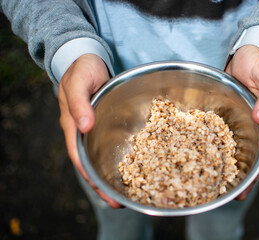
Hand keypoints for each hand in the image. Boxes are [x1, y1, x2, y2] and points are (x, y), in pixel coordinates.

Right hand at [58, 53, 121, 207]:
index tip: (102, 191)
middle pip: (92, 164)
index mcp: (73, 125)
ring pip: (103, 157)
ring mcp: (97, 130)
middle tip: (118, 203)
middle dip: (102, 184)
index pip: (79, 156)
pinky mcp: (108, 124)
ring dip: (113, 175)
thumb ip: (80, 103)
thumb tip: (85, 126)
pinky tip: (136, 166)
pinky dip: (123, 157)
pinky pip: (114, 144)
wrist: (90, 61)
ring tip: (130, 192)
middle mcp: (84, 132)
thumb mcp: (79, 82)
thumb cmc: (82, 70)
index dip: (89, 176)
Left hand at [225, 45, 258, 199]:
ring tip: (214, 185)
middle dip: (243, 176)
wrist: (242, 51)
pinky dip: (214, 148)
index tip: (248, 185)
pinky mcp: (224, 116)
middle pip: (251, 155)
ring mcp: (239, 122)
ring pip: (235, 149)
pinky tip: (202, 158)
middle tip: (231, 196)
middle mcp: (254, 125)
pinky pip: (219, 134)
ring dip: (227, 167)